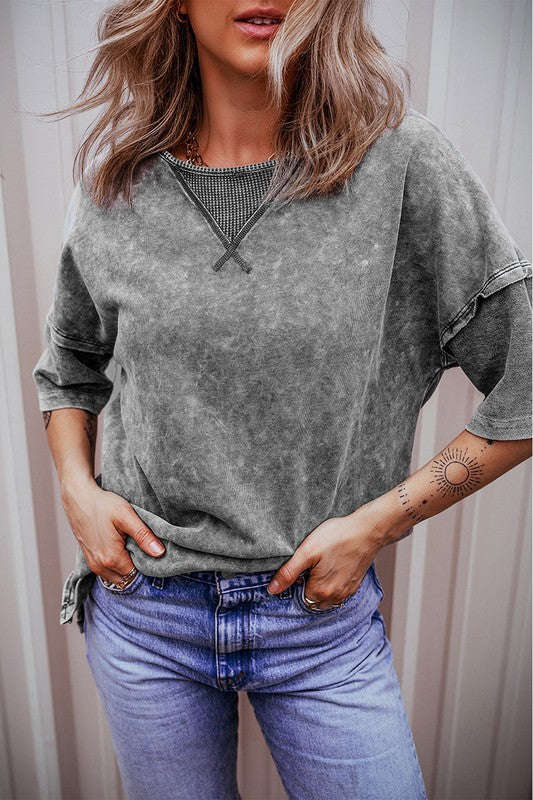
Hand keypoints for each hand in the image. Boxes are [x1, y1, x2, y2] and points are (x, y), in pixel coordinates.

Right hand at [60, 476, 165, 584]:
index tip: (152, 554)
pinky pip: (107, 572)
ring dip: (126, 568)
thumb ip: (143, 536)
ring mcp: (93, 565)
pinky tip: (121, 549)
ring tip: (132, 548)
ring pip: (117, 577)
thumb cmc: (103, 505)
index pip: (137, 575)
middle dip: (138, 569)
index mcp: (112, 559)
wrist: (79, 498)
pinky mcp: (90, 560)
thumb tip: (160, 553)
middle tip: (143, 549)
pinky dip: (116, 566)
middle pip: (127, 578)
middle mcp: (101, 567)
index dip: (148, 566)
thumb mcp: (127, 516)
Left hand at [266, 507, 386, 608]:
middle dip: (308, 589)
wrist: (367, 531)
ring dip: (321, 590)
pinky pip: (339, 594)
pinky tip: (332, 569)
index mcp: (320, 591)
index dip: (296, 584)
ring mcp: (347, 592)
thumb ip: (288, 573)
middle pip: (313, 601)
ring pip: (327, 600)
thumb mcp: (307, 552)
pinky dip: (333, 586)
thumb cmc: (337, 537)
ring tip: (320, 569)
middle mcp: (335, 597)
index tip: (300, 570)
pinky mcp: (355, 584)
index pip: (299, 598)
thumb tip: (272, 590)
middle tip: (309, 568)